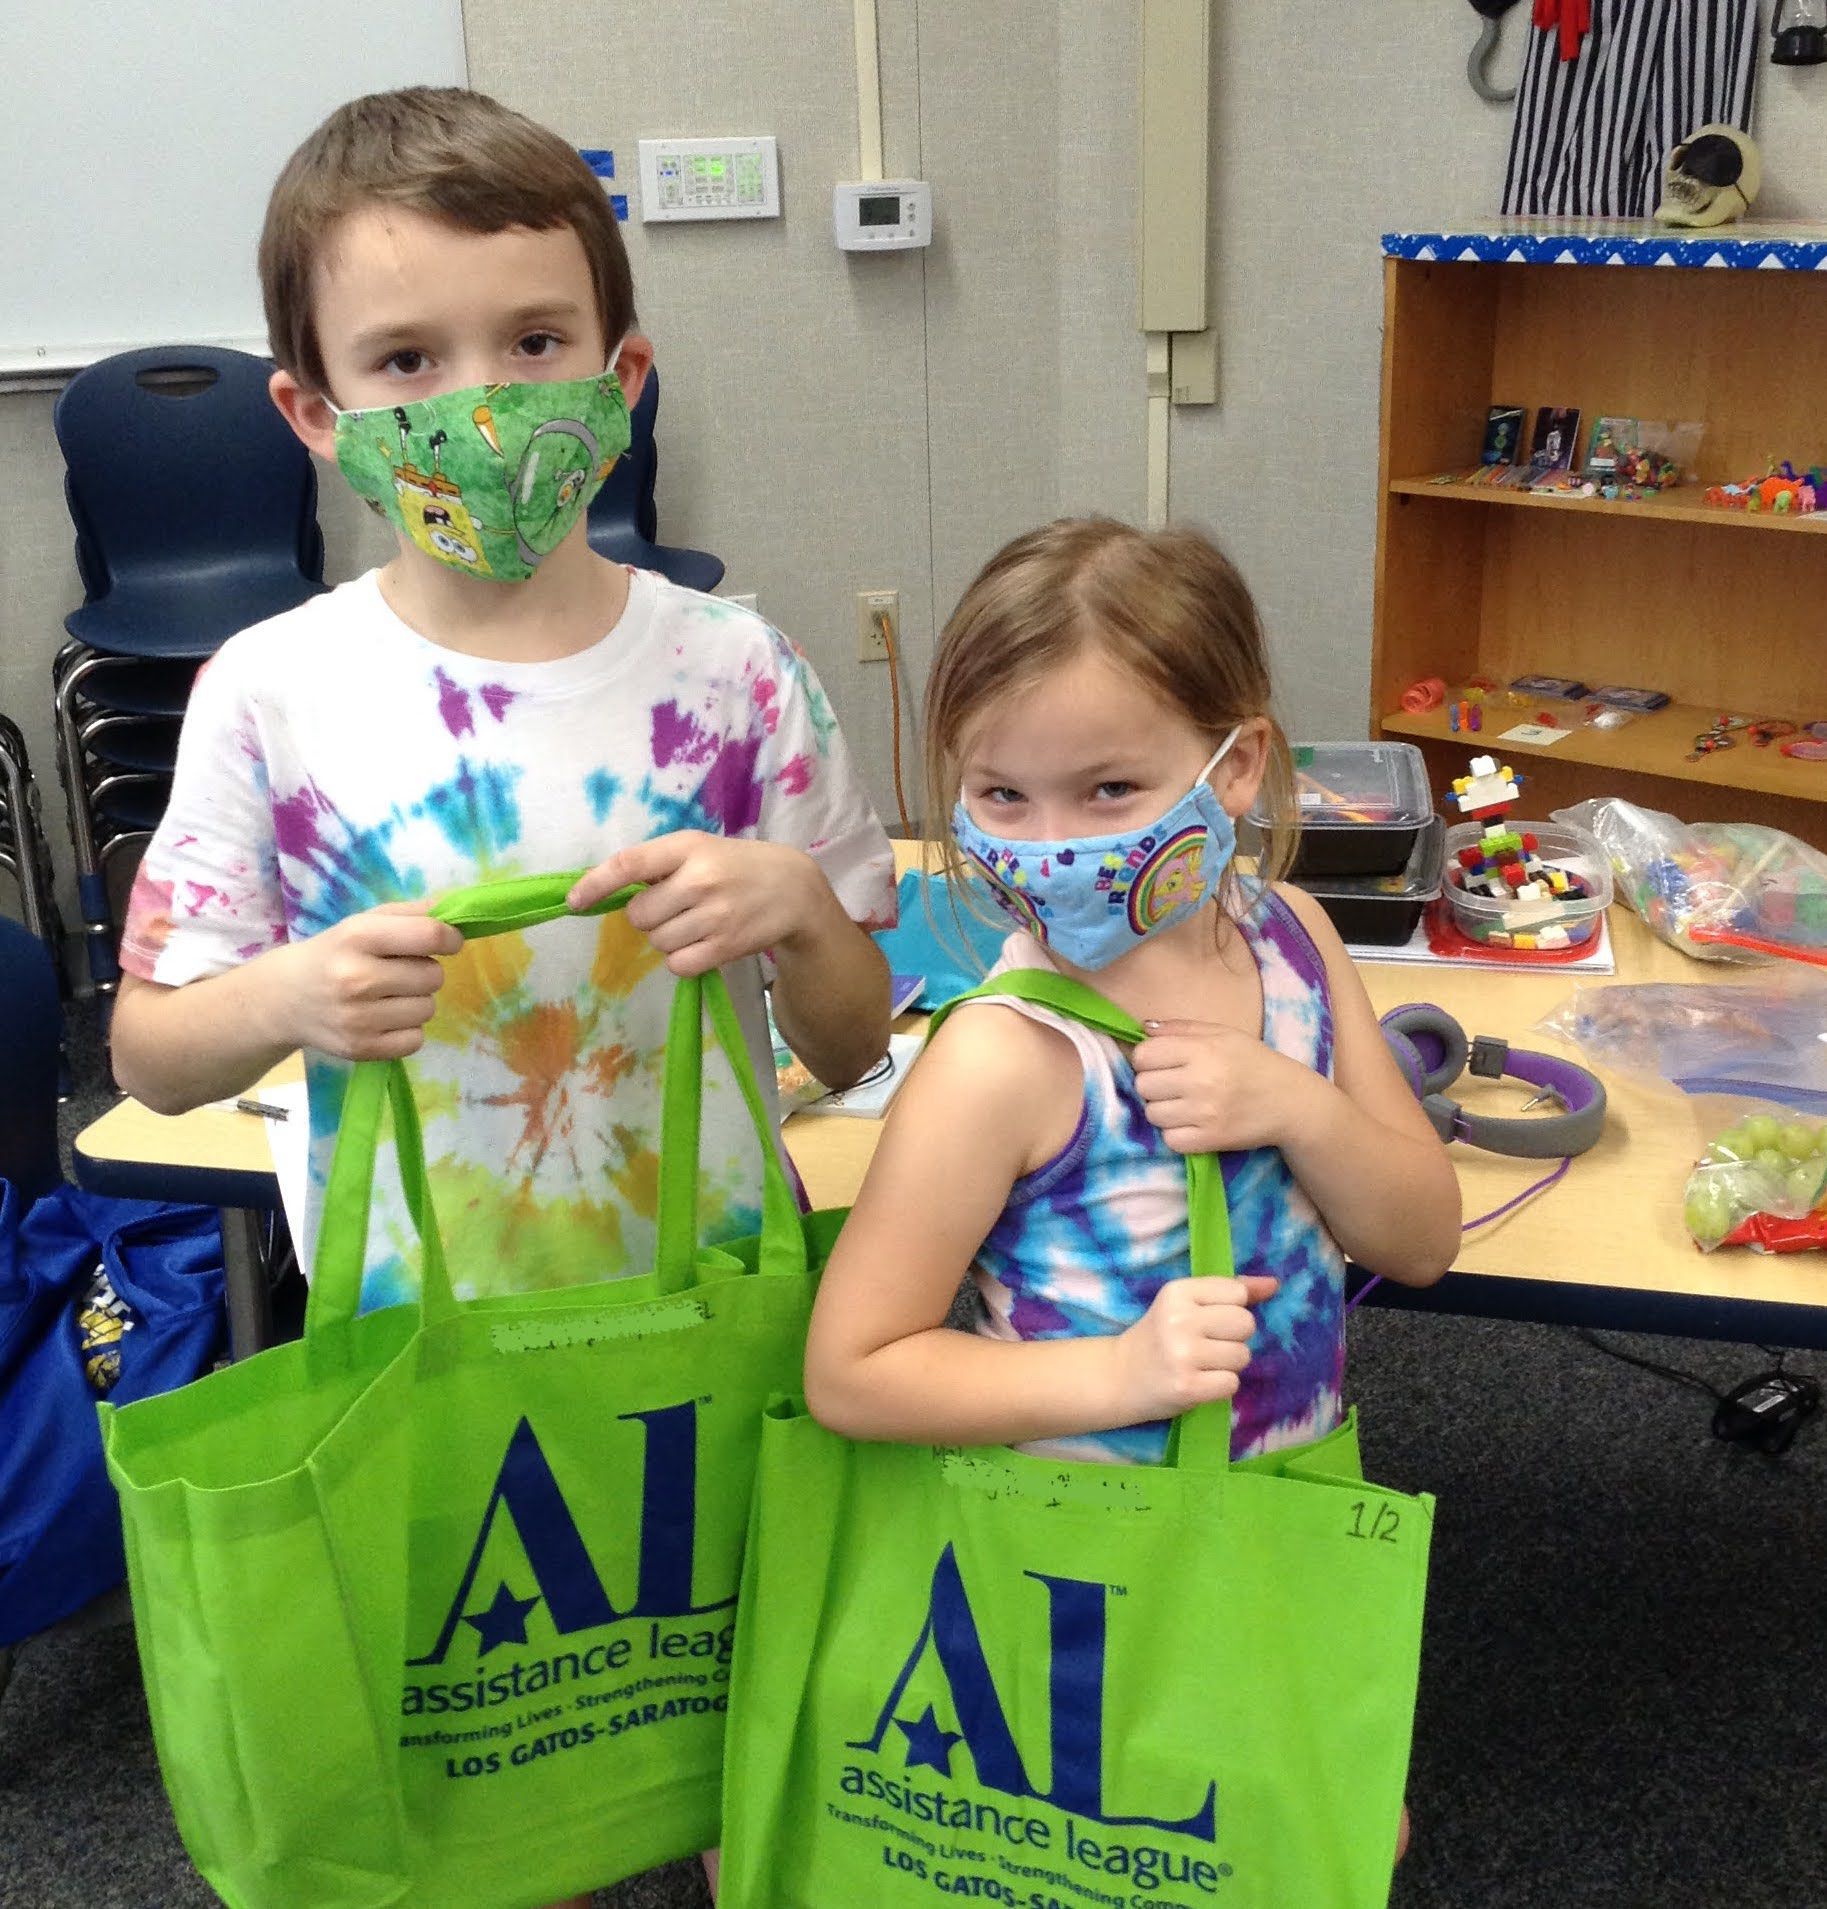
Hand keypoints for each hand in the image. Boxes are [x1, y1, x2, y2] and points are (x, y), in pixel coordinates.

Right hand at [269, 902, 462, 1060]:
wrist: (284, 998)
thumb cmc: (335, 953)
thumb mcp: (365, 922)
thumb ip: (413, 913)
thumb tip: (460, 910)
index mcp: (358, 936)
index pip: (429, 935)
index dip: (450, 938)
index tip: (448, 942)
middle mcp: (356, 977)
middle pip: (433, 976)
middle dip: (425, 971)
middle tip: (399, 972)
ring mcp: (357, 1017)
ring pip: (428, 1009)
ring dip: (417, 1001)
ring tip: (388, 996)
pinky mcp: (361, 1048)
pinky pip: (416, 1040)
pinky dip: (408, 1030)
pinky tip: (384, 1018)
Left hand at [567, 832, 827, 976]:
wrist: (793, 889)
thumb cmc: (735, 865)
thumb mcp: (700, 850)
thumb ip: (659, 865)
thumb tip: (606, 891)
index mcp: (688, 847)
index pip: (630, 864)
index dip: (595, 884)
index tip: (573, 902)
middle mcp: (700, 879)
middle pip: (639, 915)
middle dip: (648, 916)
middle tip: (674, 908)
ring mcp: (714, 915)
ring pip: (657, 942)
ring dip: (666, 938)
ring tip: (694, 924)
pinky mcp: (726, 946)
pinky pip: (678, 965)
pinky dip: (682, 960)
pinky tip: (701, 944)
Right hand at [1110, 1274, 1279, 1419]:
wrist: (1119, 1376)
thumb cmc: (1160, 1336)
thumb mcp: (1186, 1304)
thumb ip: (1229, 1291)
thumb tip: (1273, 1284)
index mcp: (1177, 1291)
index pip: (1237, 1293)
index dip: (1231, 1309)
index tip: (1207, 1320)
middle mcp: (1179, 1319)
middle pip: (1245, 1323)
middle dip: (1234, 1337)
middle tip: (1206, 1345)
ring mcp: (1182, 1354)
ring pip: (1242, 1355)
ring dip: (1228, 1364)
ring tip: (1202, 1365)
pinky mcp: (1187, 1387)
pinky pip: (1232, 1383)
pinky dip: (1220, 1386)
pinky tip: (1199, 1382)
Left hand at [1132, 1019, 1309, 1154]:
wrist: (1290, 1101)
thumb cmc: (1254, 1061)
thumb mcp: (1222, 1034)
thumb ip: (1181, 1028)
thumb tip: (1143, 1029)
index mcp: (1202, 1050)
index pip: (1144, 1055)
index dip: (1147, 1059)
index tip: (1160, 1063)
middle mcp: (1201, 1081)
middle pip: (1143, 1086)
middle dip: (1153, 1084)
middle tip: (1172, 1085)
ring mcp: (1205, 1113)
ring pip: (1152, 1114)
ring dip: (1162, 1110)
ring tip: (1183, 1104)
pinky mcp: (1210, 1140)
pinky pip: (1170, 1140)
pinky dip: (1175, 1133)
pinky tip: (1190, 1123)